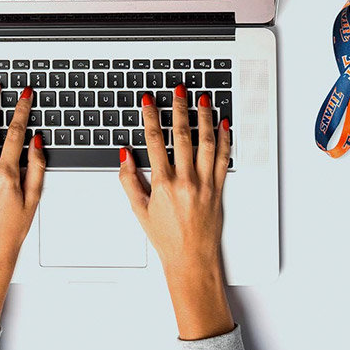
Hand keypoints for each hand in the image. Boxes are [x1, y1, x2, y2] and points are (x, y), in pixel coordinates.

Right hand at [119, 85, 233, 339]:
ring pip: (206, 143)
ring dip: (205, 118)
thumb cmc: (166, 237)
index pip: (155, 142)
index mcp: (163, 184)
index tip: (149, 101)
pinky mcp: (218, 188)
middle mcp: (185, 181)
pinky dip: (225, 140)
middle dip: (179, 109)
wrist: (191, 259)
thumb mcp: (139, 210)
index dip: (151, 118)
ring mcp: (204, 183)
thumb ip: (129, 180)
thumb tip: (125, 155)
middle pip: (182, 136)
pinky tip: (224, 125)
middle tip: (179, 90)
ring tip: (203, 100)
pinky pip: (223, 159)